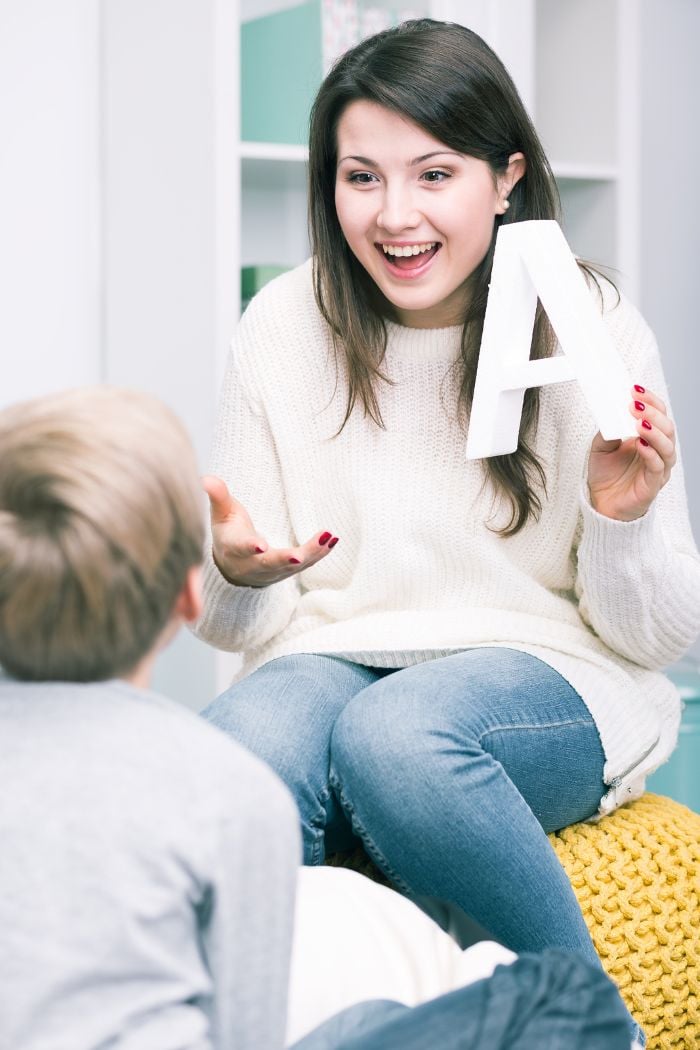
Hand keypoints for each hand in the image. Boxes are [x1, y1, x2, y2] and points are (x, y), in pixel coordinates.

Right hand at [202, 475, 338, 586]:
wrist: (233, 567)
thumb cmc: (228, 532)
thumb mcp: (221, 514)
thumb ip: (218, 496)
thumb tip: (206, 478)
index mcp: (233, 547)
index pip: (240, 548)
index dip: (250, 547)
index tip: (260, 546)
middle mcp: (251, 564)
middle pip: (269, 564)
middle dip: (284, 559)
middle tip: (299, 555)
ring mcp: (270, 572)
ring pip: (291, 566)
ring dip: (311, 553)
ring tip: (327, 538)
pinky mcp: (286, 573)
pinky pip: (305, 565)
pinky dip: (320, 554)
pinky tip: (332, 540)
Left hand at [587, 386, 676, 520]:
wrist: (602, 504)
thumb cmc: (606, 475)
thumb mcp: (600, 447)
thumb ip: (608, 430)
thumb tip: (611, 413)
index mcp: (648, 437)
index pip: (658, 414)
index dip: (650, 401)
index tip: (635, 390)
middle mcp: (657, 451)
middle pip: (667, 427)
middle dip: (653, 413)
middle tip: (635, 405)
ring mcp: (658, 468)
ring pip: (667, 446)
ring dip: (655, 431)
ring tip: (640, 422)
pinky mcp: (653, 484)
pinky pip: (658, 466)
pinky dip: (650, 453)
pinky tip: (640, 444)